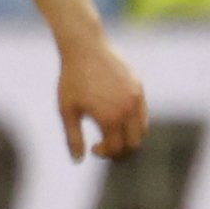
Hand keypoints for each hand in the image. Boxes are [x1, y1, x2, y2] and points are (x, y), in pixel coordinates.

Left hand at [57, 33, 146, 159]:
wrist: (83, 47)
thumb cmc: (71, 79)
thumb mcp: (67, 109)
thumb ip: (73, 137)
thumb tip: (78, 160)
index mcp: (111, 118)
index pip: (117, 149)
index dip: (105, 153)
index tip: (93, 149)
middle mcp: (129, 111)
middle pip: (134, 143)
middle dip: (121, 150)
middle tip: (105, 146)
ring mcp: (137, 98)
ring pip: (142, 129)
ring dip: (130, 137)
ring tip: (111, 133)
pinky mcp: (139, 88)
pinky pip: (142, 112)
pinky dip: (134, 121)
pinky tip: (116, 116)